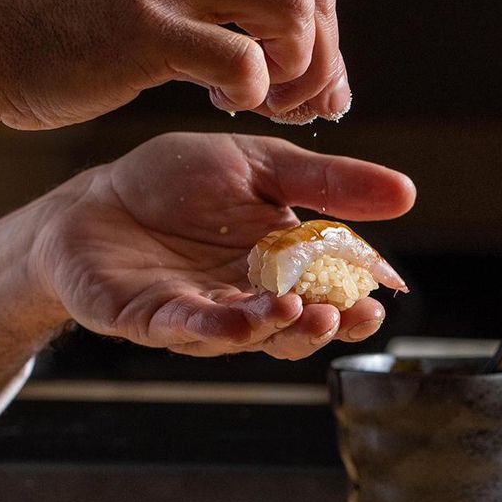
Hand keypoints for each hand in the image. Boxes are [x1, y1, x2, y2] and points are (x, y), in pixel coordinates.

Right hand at [0, 0, 348, 128]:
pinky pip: (246, 61)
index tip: (309, 89)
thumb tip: (280, 35)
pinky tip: (222, 105)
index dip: (322, 39)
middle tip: (301, 109)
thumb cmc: (55, 32)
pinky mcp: (149, 27)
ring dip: (298, 73)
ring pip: (296, 16)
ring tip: (264, 106)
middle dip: (323, 60)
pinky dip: (254, 93)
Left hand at [14, 132, 414, 357]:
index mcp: (279, 269)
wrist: (94, 195)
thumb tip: (407, 193)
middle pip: (293, 328)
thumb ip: (327, 183)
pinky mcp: (149, 320)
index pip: (327, 295)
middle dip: (321, 326)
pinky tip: (241, 319)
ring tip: (297, 310)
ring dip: (274, 328)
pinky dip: (215, 326)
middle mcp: (246, 302)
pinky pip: (187, 328)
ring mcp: (198, 316)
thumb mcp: (260, 167)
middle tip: (343, 315)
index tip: (380, 301)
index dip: (354, 306)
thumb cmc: (176, 183)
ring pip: (245, 335)